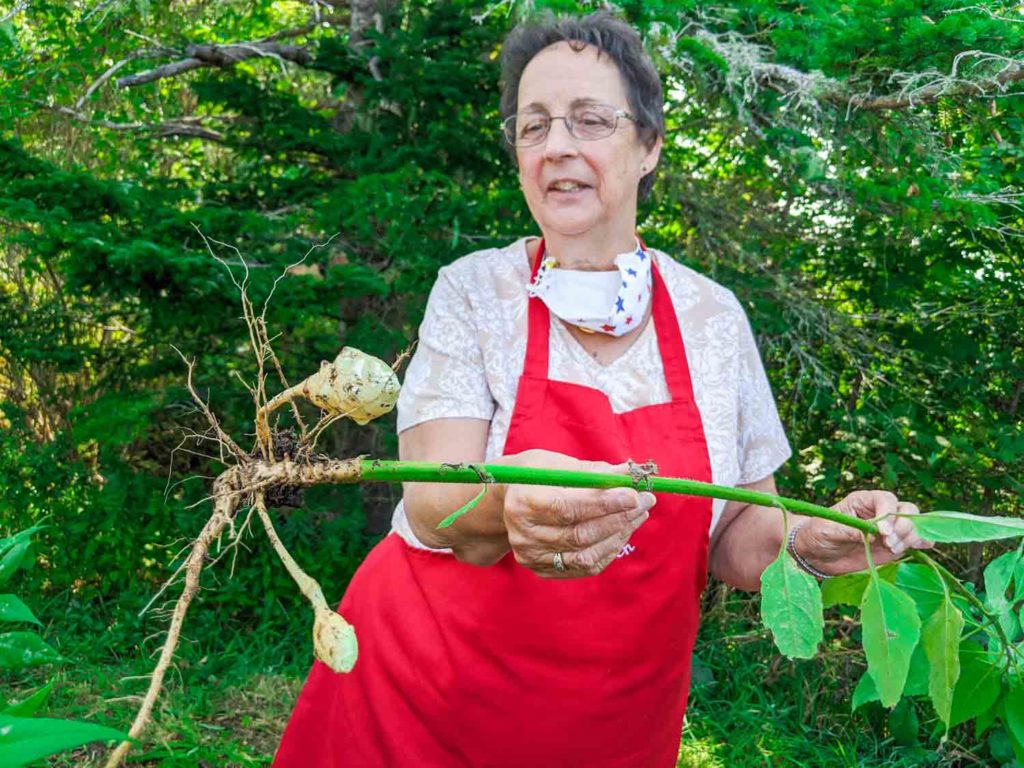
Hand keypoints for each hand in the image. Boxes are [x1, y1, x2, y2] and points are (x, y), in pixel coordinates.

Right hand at [502, 450, 653, 578]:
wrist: (509, 499)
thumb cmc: (539, 475)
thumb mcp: (560, 464)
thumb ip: (594, 472)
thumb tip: (630, 474)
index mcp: (522, 502)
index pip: (567, 507)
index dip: (604, 503)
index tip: (634, 494)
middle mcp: (523, 534)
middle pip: (579, 534)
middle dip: (619, 518)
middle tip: (645, 501)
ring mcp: (531, 556)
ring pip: (586, 554)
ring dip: (619, 535)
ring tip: (638, 514)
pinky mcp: (541, 569)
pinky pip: (584, 566)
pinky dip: (608, 549)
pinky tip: (621, 531)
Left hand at [795, 490, 934, 575]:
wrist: (816, 554)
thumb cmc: (818, 534)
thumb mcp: (828, 530)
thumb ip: (851, 530)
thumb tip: (873, 535)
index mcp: (863, 501)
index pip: (886, 499)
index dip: (888, 514)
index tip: (882, 532)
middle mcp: (880, 512)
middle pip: (907, 510)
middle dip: (903, 526)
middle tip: (888, 544)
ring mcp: (889, 529)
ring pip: (913, 525)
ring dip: (909, 537)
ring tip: (891, 549)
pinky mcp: (894, 544)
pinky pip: (915, 540)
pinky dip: (922, 542)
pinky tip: (919, 546)